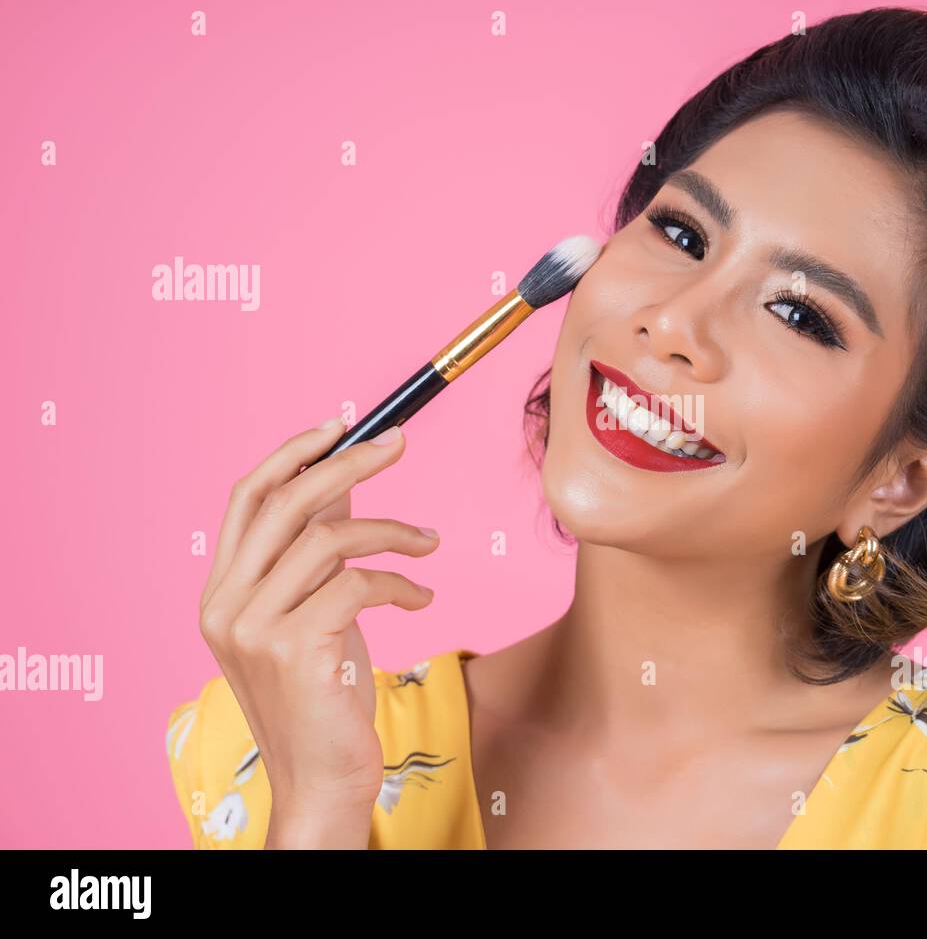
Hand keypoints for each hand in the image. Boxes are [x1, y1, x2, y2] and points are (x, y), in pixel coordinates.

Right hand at [197, 418, 439, 846]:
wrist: (322, 780)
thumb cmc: (325, 696)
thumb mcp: (317, 612)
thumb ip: (318, 552)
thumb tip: (345, 483)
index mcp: (220, 591)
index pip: (248, 498)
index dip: (293, 453)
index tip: (342, 423)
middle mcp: (224, 605)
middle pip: (285, 503)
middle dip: (348, 463)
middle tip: (400, 443)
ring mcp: (253, 628)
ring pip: (329, 539)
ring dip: (392, 530)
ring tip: (430, 542)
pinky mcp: (295, 649)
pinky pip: (358, 583)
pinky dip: (400, 581)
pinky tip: (421, 597)